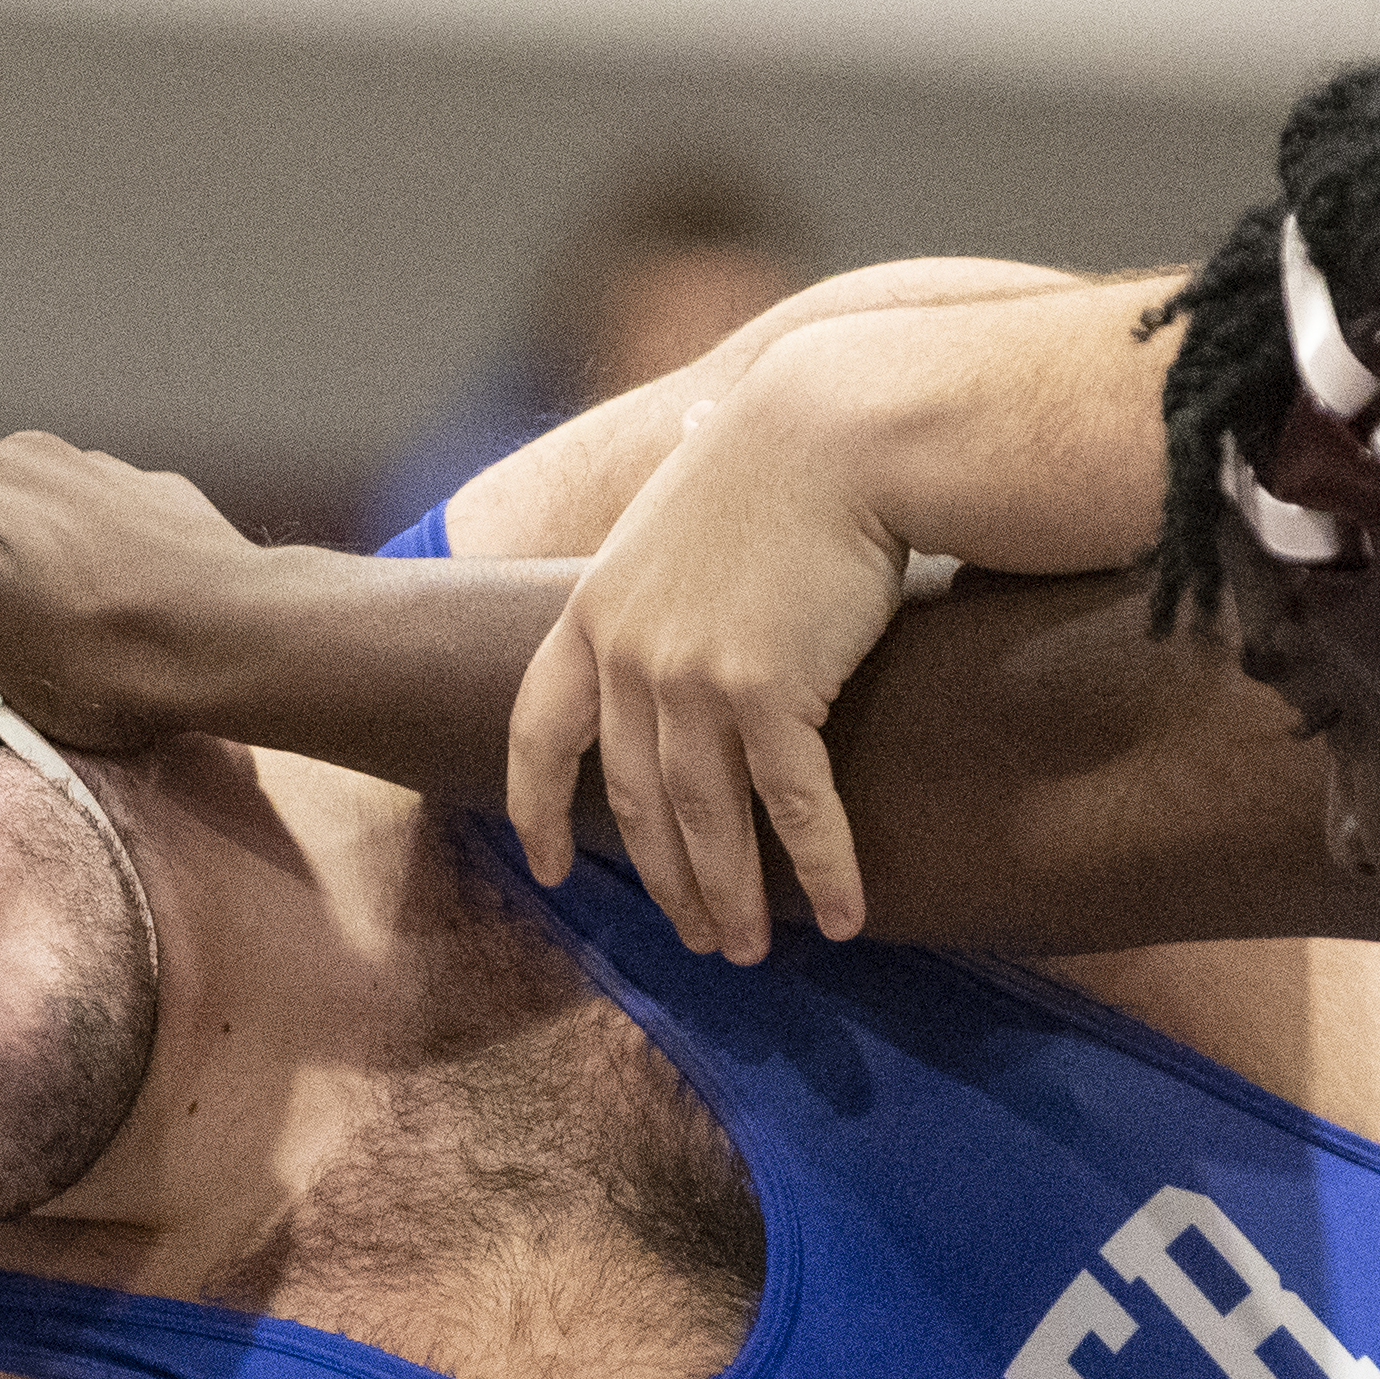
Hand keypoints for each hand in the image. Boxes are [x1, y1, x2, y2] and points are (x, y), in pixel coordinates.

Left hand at [502, 355, 907, 963]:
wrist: (837, 429)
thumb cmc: (777, 458)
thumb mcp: (680, 509)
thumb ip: (660, 561)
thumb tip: (673, 541)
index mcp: (592, 613)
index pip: (539, 732)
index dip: (537, 809)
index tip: (548, 871)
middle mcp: (629, 657)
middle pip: (635, 801)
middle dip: (666, 880)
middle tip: (699, 937)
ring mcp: (691, 679)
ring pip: (707, 822)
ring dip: (732, 897)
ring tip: (752, 950)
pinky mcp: (767, 693)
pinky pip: (794, 809)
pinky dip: (820, 870)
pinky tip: (842, 915)